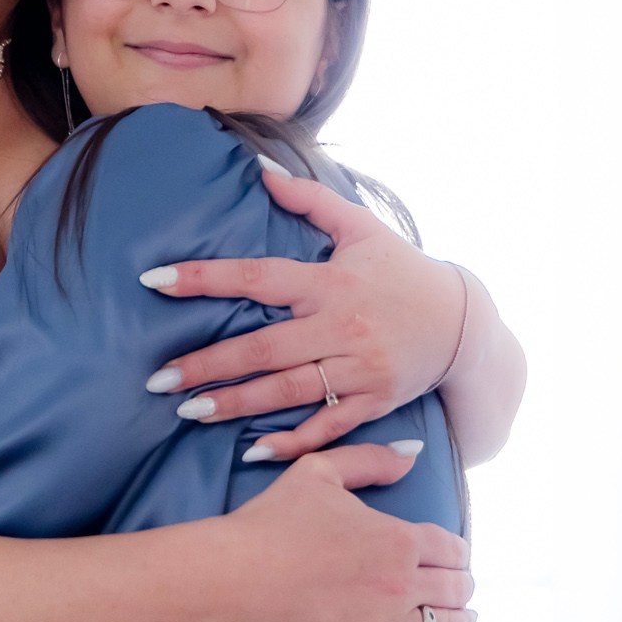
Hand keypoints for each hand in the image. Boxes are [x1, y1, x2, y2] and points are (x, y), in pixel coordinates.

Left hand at [140, 168, 464, 457]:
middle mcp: (342, 327)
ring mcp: (359, 370)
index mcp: (331, 282)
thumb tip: (259, 170)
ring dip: (236, 404)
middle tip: (160, 378)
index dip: (205, 278)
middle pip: (264, 349)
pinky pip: (328, 427)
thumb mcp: (362, 227)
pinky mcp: (374, 402)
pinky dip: (293, 441)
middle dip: (209, 365)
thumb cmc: (403, 270)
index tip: (156, 280)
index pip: (258, 278)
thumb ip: (310, 199)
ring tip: (189, 411)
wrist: (465, 323)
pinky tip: (253, 450)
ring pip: (289, 391)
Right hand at [217, 441, 474, 621]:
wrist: (232, 579)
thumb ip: (370, 460)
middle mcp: (402, 585)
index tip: (452, 557)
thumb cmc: (270, 523)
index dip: (457, 553)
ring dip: (460, 620)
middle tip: (456, 587)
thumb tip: (413, 453)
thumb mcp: (318, 472)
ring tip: (461, 618)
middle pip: (456, 589)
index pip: (453, 550)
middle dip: (460, 585)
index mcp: (398, 539)